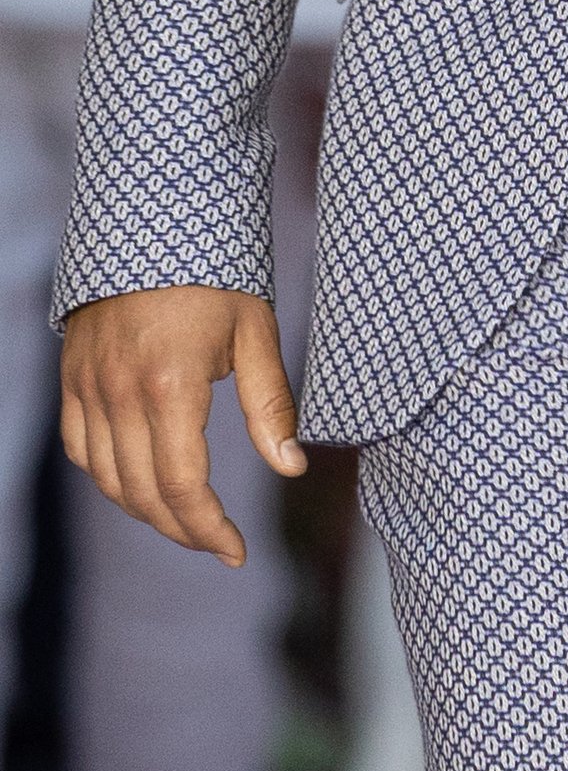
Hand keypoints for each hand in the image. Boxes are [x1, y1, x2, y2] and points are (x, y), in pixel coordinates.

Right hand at [60, 287, 305, 565]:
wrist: (152, 220)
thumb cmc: (216, 272)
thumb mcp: (256, 331)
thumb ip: (271, 405)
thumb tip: (292, 468)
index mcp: (170, 385)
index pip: (182, 486)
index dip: (208, 529)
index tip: (236, 551)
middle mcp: (120, 393)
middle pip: (142, 494)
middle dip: (183, 529)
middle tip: (217, 541)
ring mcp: (89, 387)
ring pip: (107, 479)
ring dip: (145, 510)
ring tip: (186, 519)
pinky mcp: (73, 379)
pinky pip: (82, 449)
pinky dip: (108, 478)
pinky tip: (139, 483)